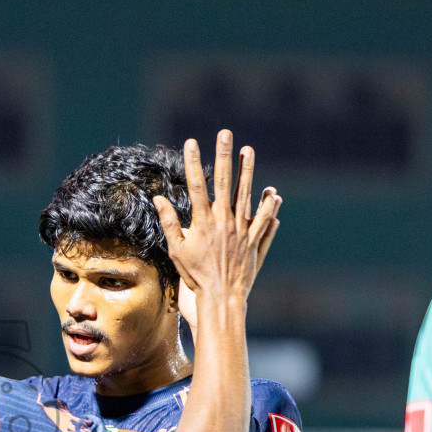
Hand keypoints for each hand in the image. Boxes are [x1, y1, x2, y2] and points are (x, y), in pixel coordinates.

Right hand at [154, 130, 282, 310]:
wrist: (221, 297)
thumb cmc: (195, 275)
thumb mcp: (176, 250)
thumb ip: (169, 222)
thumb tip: (159, 199)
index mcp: (203, 222)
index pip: (196, 185)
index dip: (193, 162)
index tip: (191, 142)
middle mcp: (224, 222)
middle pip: (224, 182)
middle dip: (224, 156)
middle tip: (225, 134)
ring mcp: (242, 230)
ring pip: (246, 195)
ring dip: (247, 171)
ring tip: (248, 150)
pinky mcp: (254, 241)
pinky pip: (263, 220)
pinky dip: (269, 206)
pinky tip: (273, 192)